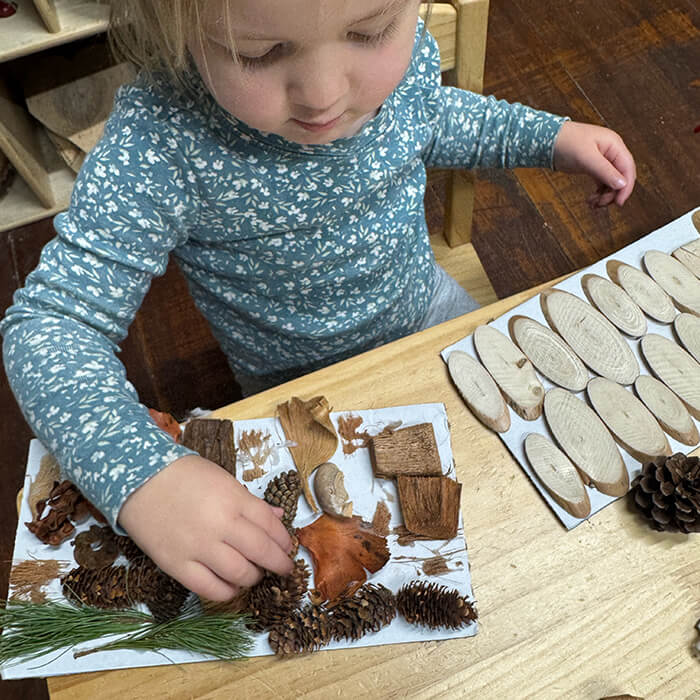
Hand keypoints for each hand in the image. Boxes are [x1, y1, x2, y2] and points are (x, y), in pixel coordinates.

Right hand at [118, 454, 293, 600]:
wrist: (138, 481)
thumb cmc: (184, 475)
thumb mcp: (223, 479)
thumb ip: (250, 501)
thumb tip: (277, 516)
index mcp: (234, 499)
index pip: (270, 526)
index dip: (283, 540)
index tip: (287, 546)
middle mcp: (220, 525)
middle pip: (262, 552)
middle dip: (278, 563)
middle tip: (283, 567)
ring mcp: (199, 548)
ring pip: (240, 574)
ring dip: (254, 577)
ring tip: (255, 574)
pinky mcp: (177, 566)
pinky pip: (210, 589)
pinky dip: (228, 591)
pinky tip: (232, 585)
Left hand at [553, 121, 635, 207]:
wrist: (547, 140)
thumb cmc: (566, 141)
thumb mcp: (586, 157)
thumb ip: (605, 171)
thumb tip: (622, 184)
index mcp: (614, 145)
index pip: (628, 168)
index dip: (626, 186)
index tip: (619, 202)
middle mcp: (611, 152)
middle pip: (621, 177)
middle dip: (613, 192)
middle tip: (602, 204)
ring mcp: (602, 160)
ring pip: (611, 182)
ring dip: (605, 195)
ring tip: (593, 203)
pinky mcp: (593, 167)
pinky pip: (601, 183)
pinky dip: (598, 193)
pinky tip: (591, 200)